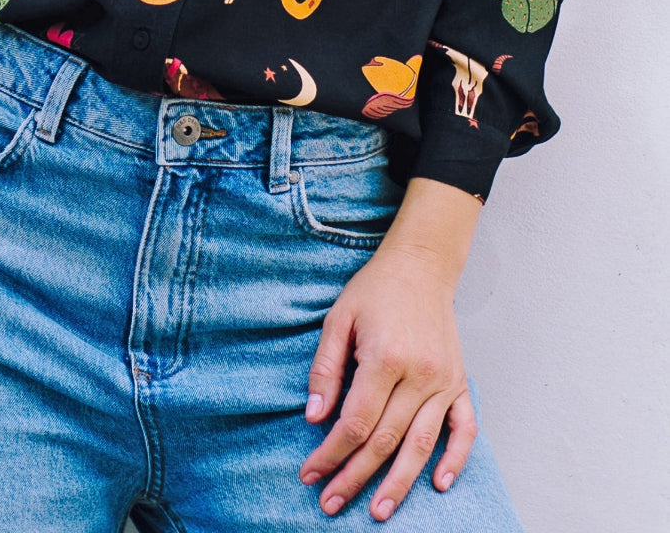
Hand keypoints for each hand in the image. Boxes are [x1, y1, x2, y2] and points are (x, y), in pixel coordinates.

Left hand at [298, 243, 477, 520]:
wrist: (421, 266)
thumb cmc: (375, 290)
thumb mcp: (339, 318)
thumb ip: (326, 368)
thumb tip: (314, 417)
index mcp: (384, 358)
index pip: (355, 422)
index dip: (330, 453)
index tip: (310, 474)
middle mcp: (419, 375)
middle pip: (385, 441)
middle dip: (355, 478)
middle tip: (332, 505)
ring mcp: (444, 381)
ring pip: (421, 445)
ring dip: (399, 483)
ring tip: (379, 511)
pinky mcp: (460, 383)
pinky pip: (465, 429)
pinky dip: (455, 459)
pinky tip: (439, 484)